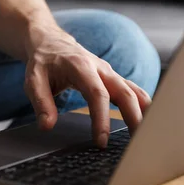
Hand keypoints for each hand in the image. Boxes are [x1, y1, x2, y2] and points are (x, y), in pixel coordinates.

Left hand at [23, 25, 151, 147]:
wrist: (51, 41)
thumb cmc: (43, 61)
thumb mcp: (32, 79)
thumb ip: (41, 102)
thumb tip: (47, 125)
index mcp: (81, 67)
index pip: (97, 94)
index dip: (102, 118)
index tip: (101, 141)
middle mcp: (100, 68)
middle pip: (124, 92)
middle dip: (133, 117)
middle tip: (137, 143)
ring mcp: (109, 72)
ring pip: (133, 91)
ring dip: (144, 112)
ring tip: (149, 135)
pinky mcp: (112, 77)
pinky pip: (133, 90)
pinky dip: (143, 104)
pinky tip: (151, 120)